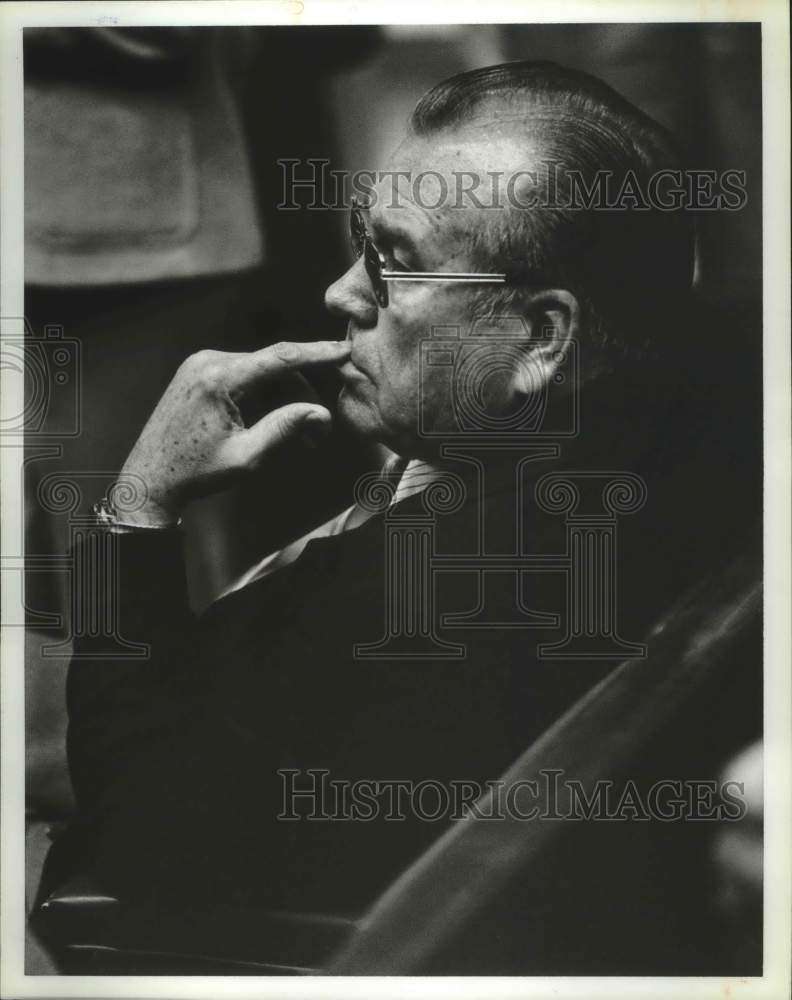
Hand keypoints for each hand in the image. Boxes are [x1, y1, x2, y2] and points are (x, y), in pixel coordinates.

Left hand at [118, 340, 350, 525]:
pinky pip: (243, 377)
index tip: (345, 351)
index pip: (280, 357)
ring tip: (301, 436)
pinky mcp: (198, 374)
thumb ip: (285, 428)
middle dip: (301, 394)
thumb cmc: (195, 472)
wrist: (149, 479)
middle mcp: (208, 361)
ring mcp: (200, 365)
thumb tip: (322, 413)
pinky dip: (263, 397)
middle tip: (321, 432)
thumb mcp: (247, 456)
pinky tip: (275, 423)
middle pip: (272, 367)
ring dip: (284, 398)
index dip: (317, 354)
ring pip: (259, 372)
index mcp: (219, 377)